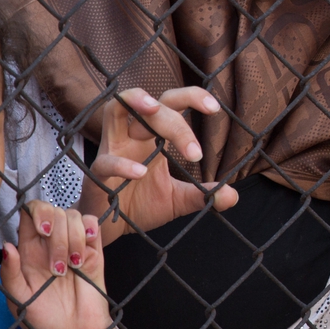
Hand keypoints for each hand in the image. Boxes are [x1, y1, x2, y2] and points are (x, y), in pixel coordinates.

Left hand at [1, 202, 121, 328]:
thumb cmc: (43, 321)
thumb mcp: (19, 300)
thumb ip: (10, 274)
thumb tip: (7, 246)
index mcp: (28, 251)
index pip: (29, 214)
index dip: (35, 212)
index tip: (43, 230)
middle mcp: (50, 243)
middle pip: (53, 210)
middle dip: (57, 232)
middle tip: (58, 263)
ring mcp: (73, 243)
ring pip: (73, 215)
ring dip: (74, 237)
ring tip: (73, 266)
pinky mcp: (94, 248)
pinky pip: (93, 222)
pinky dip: (90, 228)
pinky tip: (88, 247)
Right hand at [77, 88, 238, 245]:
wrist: (110, 231)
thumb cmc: (141, 206)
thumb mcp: (178, 200)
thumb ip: (203, 195)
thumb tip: (232, 196)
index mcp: (152, 137)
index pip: (171, 103)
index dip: (191, 97)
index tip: (215, 108)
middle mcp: (131, 137)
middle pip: (151, 106)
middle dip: (175, 120)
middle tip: (195, 151)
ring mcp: (111, 151)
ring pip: (113, 109)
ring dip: (133, 101)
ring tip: (154, 108)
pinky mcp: (96, 175)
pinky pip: (105, 161)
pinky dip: (122, 164)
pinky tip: (140, 172)